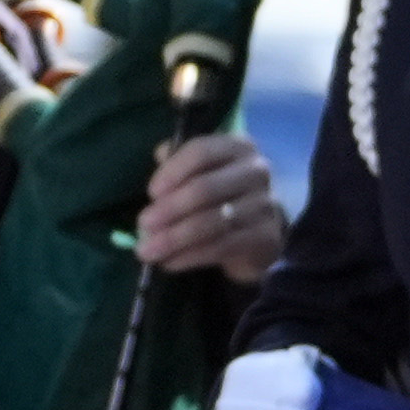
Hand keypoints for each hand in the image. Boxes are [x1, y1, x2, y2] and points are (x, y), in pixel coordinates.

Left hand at [142, 128, 288, 285]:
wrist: (261, 230)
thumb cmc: (222, 195)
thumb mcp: (202, 171)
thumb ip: (180, 160)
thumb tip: (161, 154)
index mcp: (237, 147)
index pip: (201, 152)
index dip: (172, 172)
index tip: (151, 193)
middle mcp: (256, 172)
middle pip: (205, 189)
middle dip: (169, 209)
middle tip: (143, 225)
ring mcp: (264, 205)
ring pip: (212, 222)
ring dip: (174, 238)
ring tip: (147, 250)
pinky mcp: (266, 237)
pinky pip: (221, 247)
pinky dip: (190, 256)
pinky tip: (169, 262)